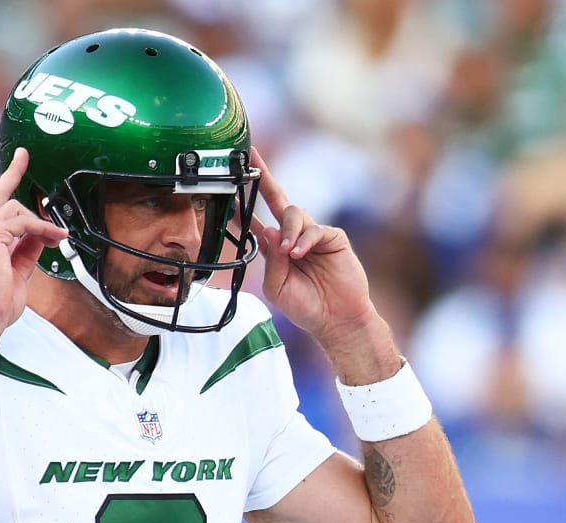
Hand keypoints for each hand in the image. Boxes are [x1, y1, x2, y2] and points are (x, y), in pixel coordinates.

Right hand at [0, 149, 66, 335]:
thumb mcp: (17, 273)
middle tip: (23, 156)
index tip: (15, 175)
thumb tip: (39, 237)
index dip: (6, 192)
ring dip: (40, 221)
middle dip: (11, 173)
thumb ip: (27, 252)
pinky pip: (21, 222)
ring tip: (57, 236)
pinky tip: (54, 237)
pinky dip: (42, 228)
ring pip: (13, 208)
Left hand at [248, 146, 378, 342]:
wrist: (335, 319)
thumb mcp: (277, 288)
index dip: (242, 206)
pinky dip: (305, 240)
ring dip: (289, 230)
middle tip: (253, 160)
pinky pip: (315, 229)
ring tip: (289, 252)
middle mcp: (292, 236)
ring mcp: (312, 235)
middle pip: (277, 200)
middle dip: (264, 178)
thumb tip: (270, 230)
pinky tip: (300, 253)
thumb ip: (271, 261)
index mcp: (275, 248)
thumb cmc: (305, 306)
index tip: (229, 188)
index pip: (255, 222)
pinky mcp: (332, 238)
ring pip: (295, 213)